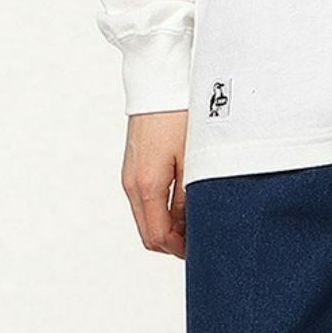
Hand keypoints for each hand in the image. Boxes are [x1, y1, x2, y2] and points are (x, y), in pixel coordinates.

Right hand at [121, 110, 188, 257]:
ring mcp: (130, 176)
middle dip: (174, 243)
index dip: (180, 250)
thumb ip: (189, 201)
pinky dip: (162, 212)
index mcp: (147, 187)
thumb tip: (188, 229)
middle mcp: (132, 185)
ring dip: (169, 228)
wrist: (158, 82)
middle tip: (200, 239)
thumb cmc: (179, 117)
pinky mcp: (133, 168)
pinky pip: (145, 203)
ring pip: (147, 219)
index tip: (202, 249)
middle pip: (149, 234)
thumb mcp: (193, 163)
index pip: (158, 238)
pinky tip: (184, 204)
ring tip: (196, 220)